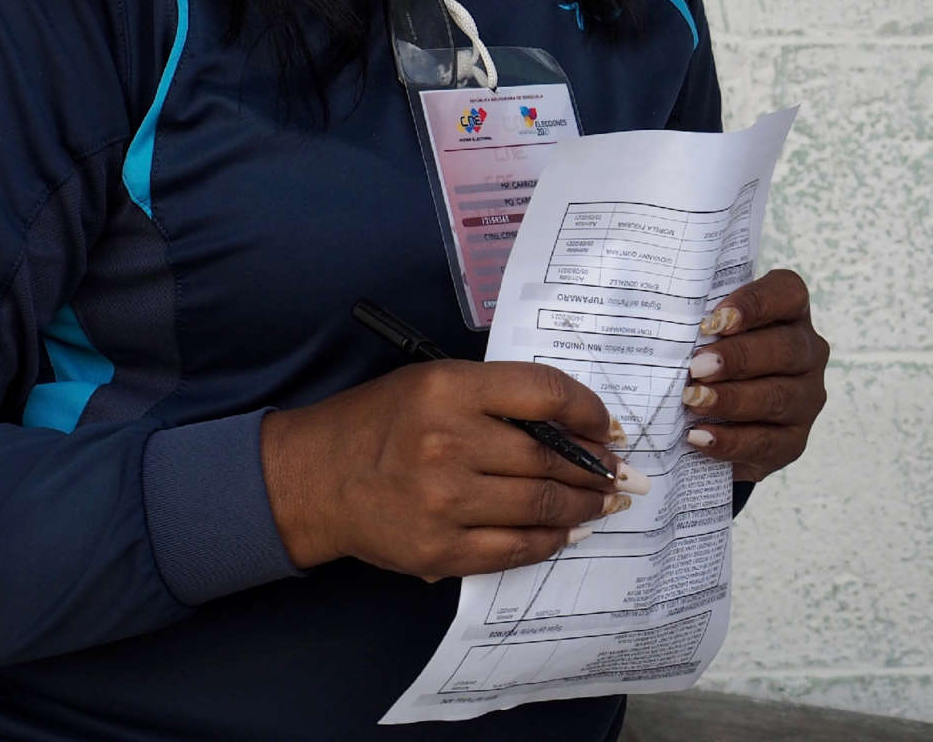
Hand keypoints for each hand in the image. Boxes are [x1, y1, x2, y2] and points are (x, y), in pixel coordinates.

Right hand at [261, 360, 639, 579]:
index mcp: (450, 388)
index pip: (546, 392)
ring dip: (582, 506)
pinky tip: (564, 533)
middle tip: (617, 473)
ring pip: (539, 505)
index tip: (606, 426)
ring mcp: (443, 501)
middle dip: (595, 467)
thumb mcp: (435, 382)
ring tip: (601, 503)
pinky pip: (513, 549)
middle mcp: (449, 441)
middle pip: (550, 456)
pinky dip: (548, 541)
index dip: (590, 410)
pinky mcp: (438, 549)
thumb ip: (500, 397)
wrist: (315, 478)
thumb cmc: (381, 422)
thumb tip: (575, 424)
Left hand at [681, 268, 829, 482]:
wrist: (713, 423)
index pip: (787, 293)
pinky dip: (730, 440)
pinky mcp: (794, 442)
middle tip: (697, 366)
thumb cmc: (705, 363)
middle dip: (738, 357)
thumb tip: (659, 321)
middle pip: (785, 348)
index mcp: (789, 314)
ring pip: (777, 397)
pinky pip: (766, 442)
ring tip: (692, 400)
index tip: (716, 320)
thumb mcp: (702, 335)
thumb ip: (692, 324)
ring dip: (732, 399)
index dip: (755, 303)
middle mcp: (807, 353)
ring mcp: (805, 399)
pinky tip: (699, 436)